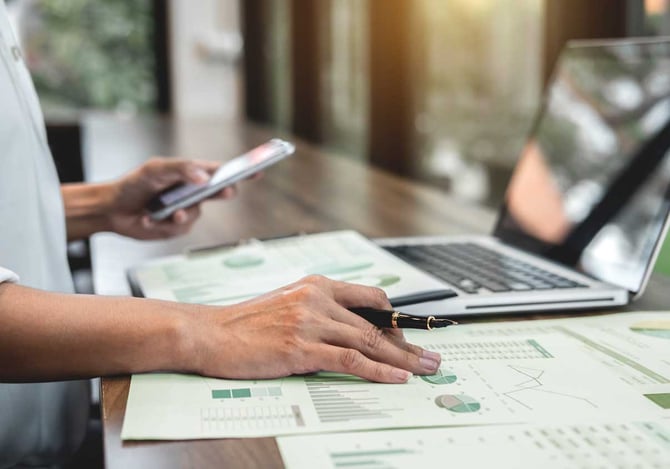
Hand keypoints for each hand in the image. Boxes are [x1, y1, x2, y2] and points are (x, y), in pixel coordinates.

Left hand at [107, 158, 234, 239]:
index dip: (241, 171)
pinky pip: (180, 228)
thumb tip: (204, 177)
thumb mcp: (156, 170)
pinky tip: (147, 219)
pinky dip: (162, 224)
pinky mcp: (176, 228)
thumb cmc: (134, 184)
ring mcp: (186, 211)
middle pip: (218, 193)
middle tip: (227, 190)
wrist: (112, 209)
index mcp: (191, 174)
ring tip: (161, 212)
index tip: (258, 169)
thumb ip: (181, 169)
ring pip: (196, 215)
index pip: (220, 171)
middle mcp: (193, 193)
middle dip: (223, 192)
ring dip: (179, 213)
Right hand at [191, 276, 441, 382]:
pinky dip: (378, 370)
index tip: (410, 337)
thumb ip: (319, 312)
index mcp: (316, 285)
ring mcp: (310, 323)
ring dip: (403, 359)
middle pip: (375, 325)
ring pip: (369, 342)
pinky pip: (350, 360)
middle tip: (431, 357)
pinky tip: (396, 378)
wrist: (208, 332)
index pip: (370, 298)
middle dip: (408, 344)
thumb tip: (350, 333)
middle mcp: (317, 299)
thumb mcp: (287, 305)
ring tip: (425, 370)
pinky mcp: (301, 348)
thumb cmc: (245, 324)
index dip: (395, 320)